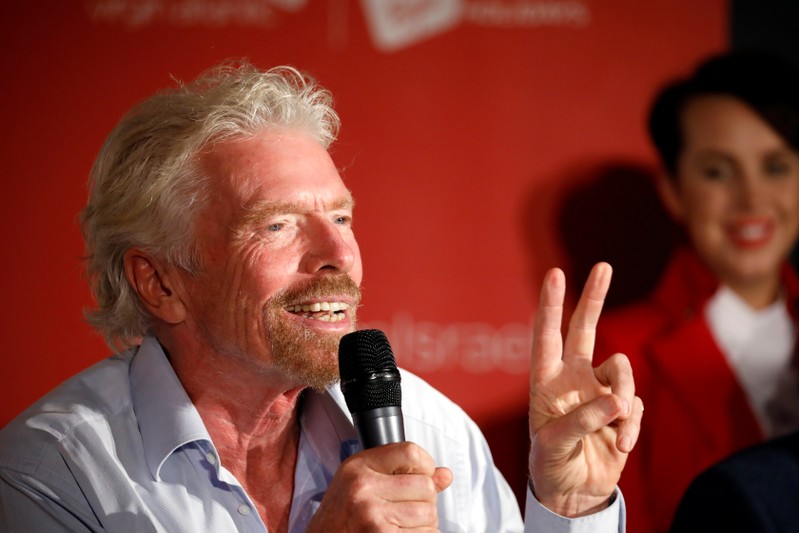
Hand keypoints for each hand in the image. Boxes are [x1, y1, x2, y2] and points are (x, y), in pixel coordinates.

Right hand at [307, 442, 453, 531]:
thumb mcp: (363, 482)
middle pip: (426, 487)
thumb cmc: (342, 515)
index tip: (421, 475)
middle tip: (406, 508)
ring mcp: (373, 516)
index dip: (426, 465)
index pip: (411, 452)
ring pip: (430, 514)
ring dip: (425, 522)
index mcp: (359, 467)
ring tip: (402, 524)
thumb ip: (403, 474)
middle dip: (425, 500)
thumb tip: (446, 475)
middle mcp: (364, 488)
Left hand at [528, 262, 642, 516]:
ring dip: (623, 401)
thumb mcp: (554, 445)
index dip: (551, 306)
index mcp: (546, 381)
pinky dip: (631, 427)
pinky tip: (619, 446)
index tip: (555, 274)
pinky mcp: (622, 409)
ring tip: (616, 434)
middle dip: (594, 298)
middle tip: (603, 265)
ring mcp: (599, 391)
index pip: (547, 336)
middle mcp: (573, 378)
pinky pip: (635, 405)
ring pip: (623, 372)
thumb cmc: (551, 464)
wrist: (574, 492)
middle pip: (585, 329)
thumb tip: (618, 400)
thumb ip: (582, 420)